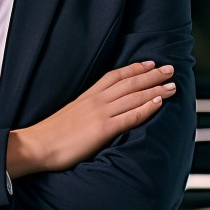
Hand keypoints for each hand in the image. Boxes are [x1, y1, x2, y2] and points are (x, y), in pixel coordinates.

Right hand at [7, 60, 175, 175]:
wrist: (36, 145)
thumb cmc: (49, 136)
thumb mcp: (69, 115)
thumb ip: (85, 111)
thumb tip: (96, 114)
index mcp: (87, 96)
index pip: (115, 76)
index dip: (134, 69)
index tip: (149, 63)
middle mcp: (96, 101)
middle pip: (129, 82)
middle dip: (152, 75)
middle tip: (169, 69)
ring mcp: (100, 113)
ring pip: (134, 96)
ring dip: (155, 89)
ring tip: (172, 85)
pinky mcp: (103, 129)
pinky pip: (130, 115)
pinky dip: (147, 107)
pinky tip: (159, 102)